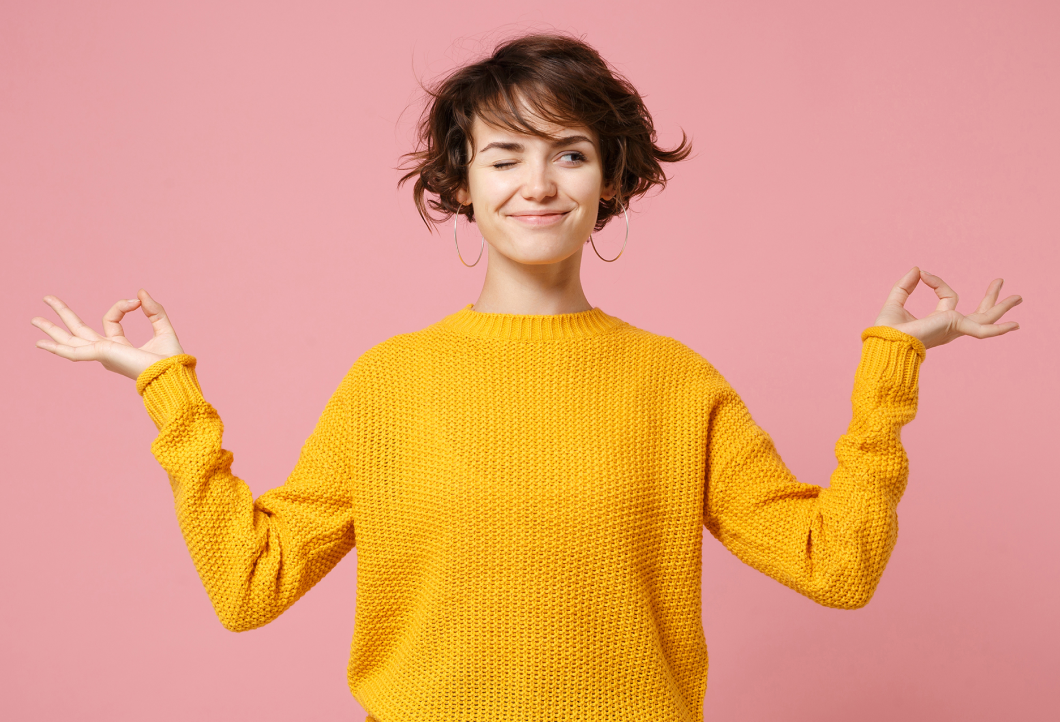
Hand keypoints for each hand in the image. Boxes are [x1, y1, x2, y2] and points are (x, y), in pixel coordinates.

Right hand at [31, 289, 184, 379]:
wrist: (172, 373)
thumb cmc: (171, 358)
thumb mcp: (162, 327)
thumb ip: (153, 309)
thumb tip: (140, 293)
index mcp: (119, 346)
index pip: (111, 319)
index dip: (122, 306)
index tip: (136, 302)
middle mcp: (107, 351)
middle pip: (78, 330)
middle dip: (62, 314)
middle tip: (46, 298)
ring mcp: (101, 354)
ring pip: (70, 339)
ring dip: (51, 328)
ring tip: (33, 319)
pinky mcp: (100, 354)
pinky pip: (74, 351)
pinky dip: (56, 347)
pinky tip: (40, 343)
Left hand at [874, 267, 1021, 349]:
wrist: (886, 342)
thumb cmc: (887, 330)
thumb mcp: (896, 301)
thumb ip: (906, 285)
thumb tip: (917, 269)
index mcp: (938, 322)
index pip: (947, 296)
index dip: (936, 282)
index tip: (922, 273)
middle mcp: (950, 327)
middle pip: (977, 312)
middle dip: (990, 298)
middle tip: (1000, 281)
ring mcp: (955, 328)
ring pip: (985, 317)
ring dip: (1001, 306)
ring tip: (1018, 297)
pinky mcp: (956, 327)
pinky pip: (983, 329)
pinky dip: (999, 328)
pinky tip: (1015, 325)